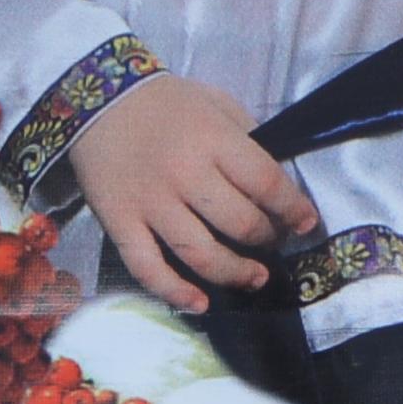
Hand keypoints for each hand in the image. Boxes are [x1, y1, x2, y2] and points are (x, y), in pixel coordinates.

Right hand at [68, 74, 316, 308]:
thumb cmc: (166, 103)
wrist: (96, 100)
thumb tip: (279, 181)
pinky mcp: (120, 223)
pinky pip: (148, 268)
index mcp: (213, 140)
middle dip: (268, 239)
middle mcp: (184, 174)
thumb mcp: (216, 103)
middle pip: (240, 224)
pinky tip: (200, 303)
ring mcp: (150, 203)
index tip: (306, 223)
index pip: (267, 184)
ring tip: (255, 277)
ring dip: (235, 273)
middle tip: (274, 241)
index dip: (294, 209)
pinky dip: (175, 291)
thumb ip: (247, 138)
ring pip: (201, 254)